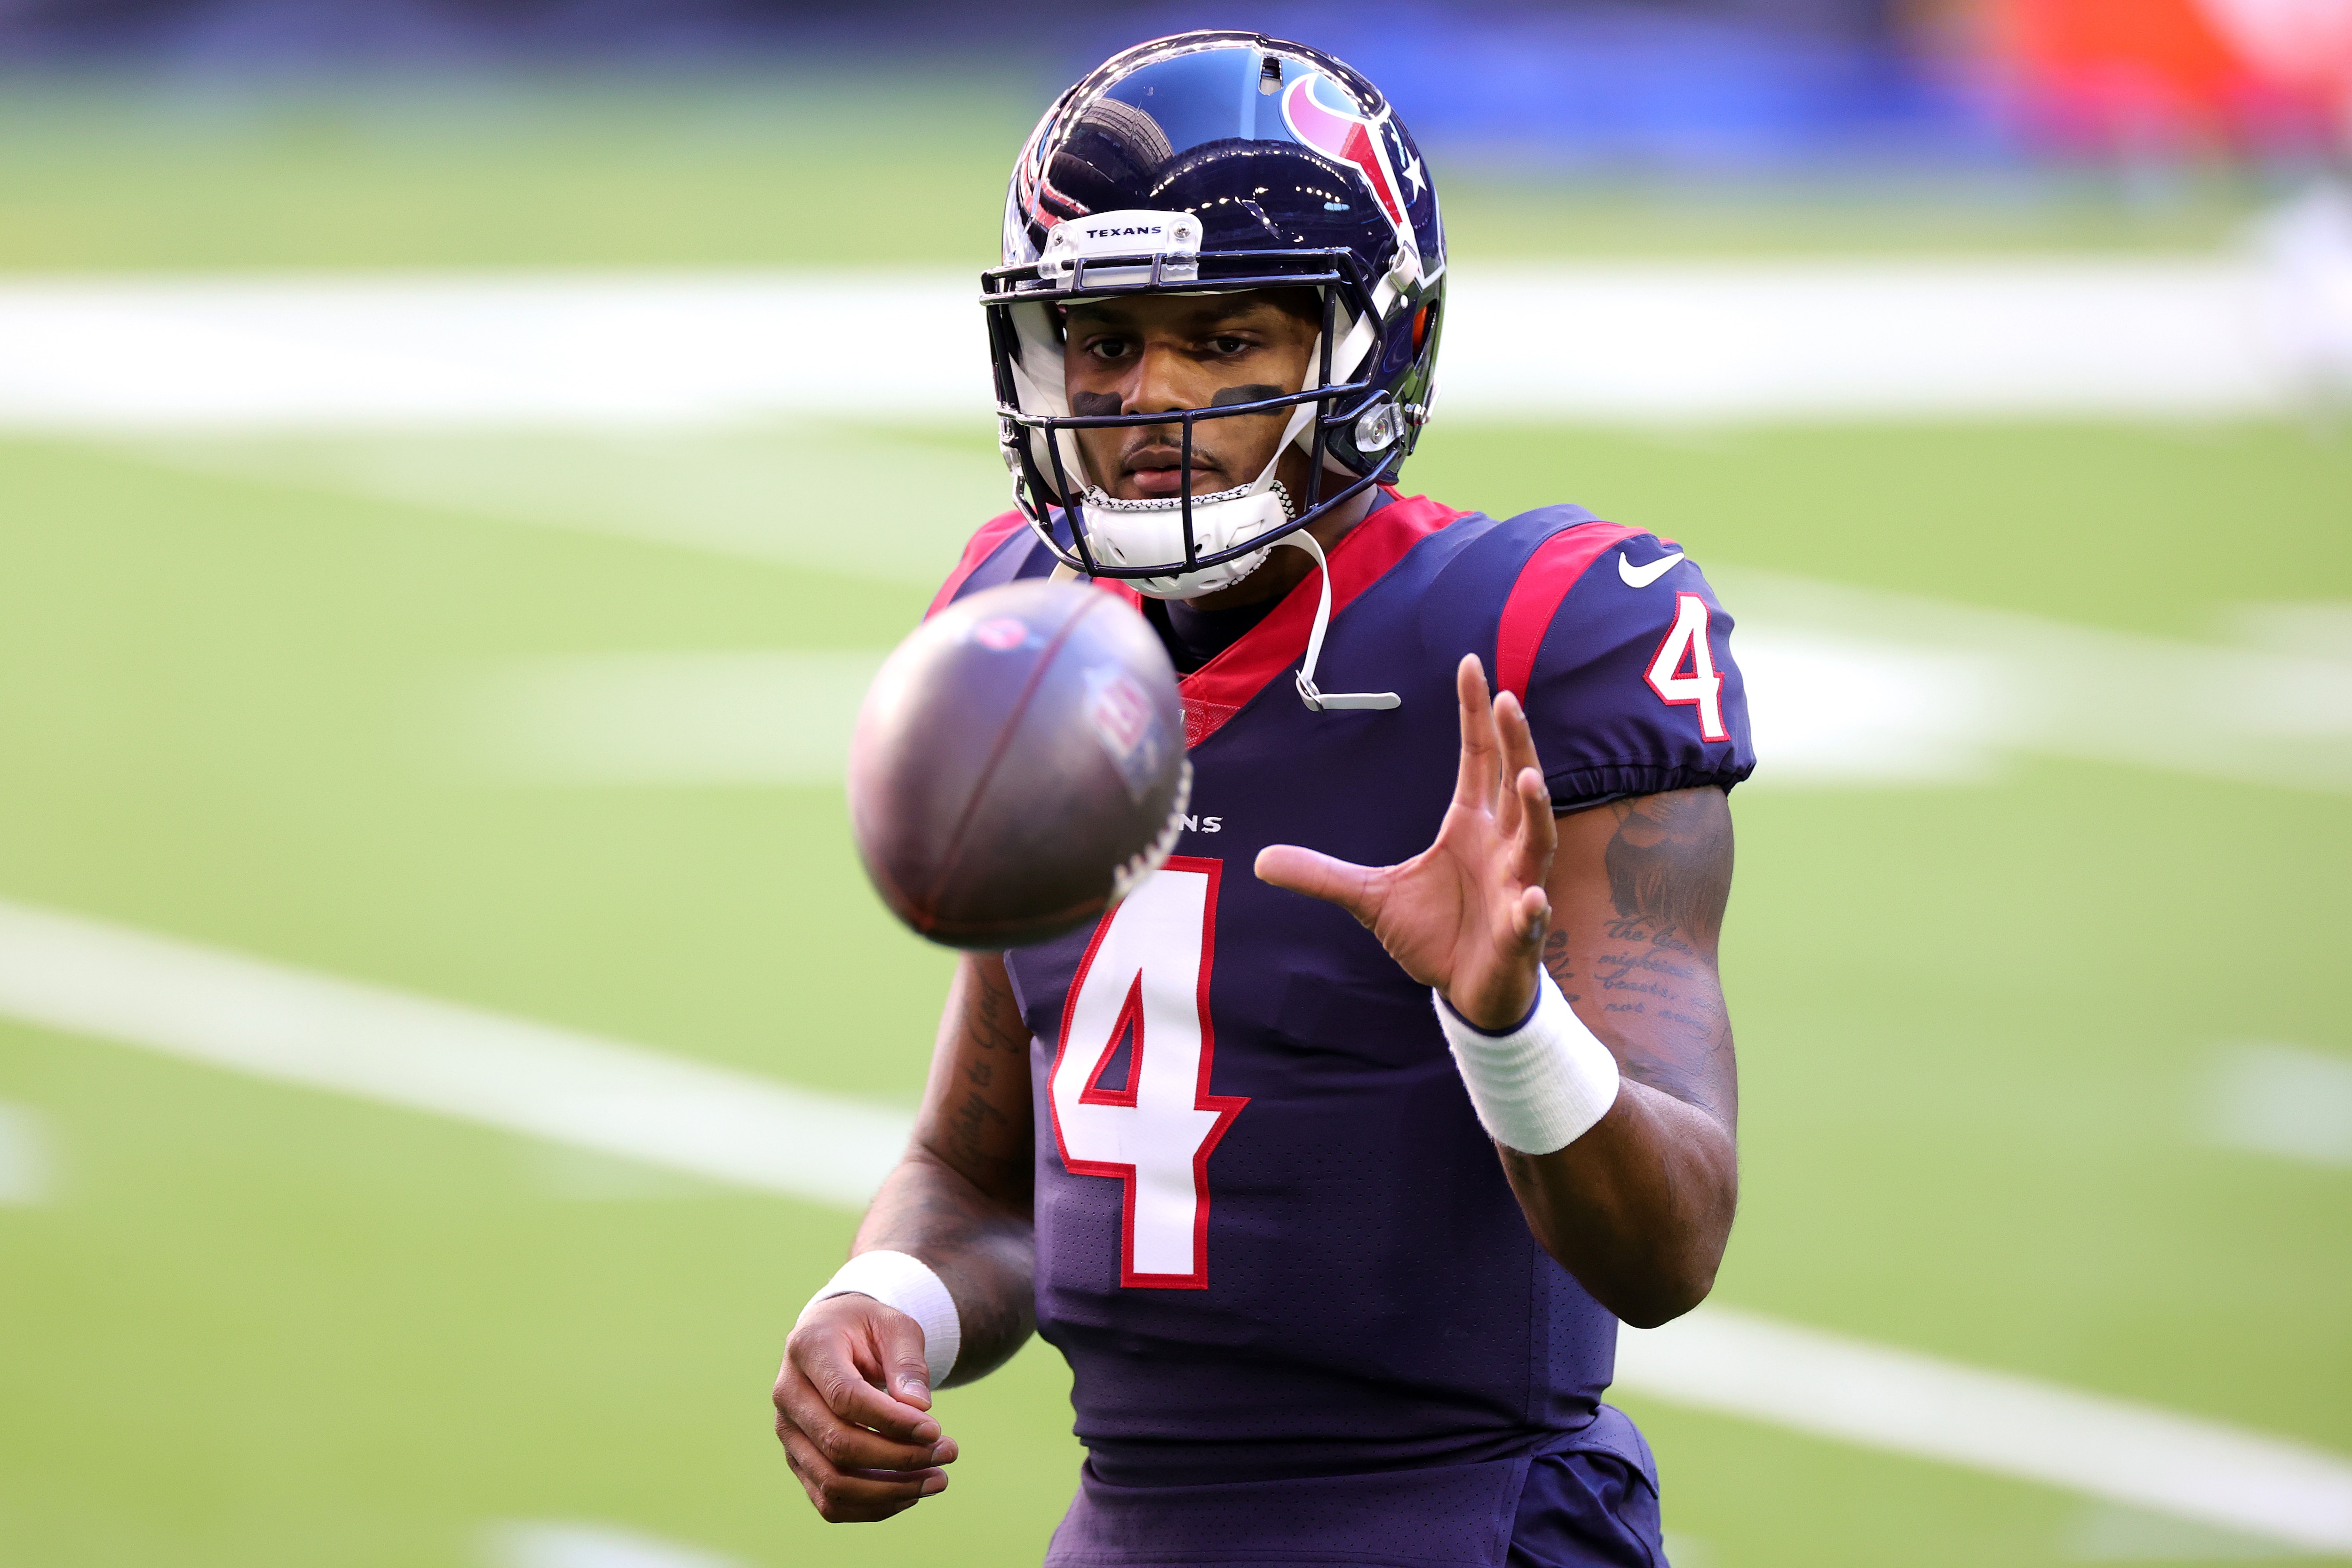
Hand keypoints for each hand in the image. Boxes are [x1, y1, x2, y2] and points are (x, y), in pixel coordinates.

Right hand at [773, 1295, 956, 1521]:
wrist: (834, 1334)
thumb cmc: (867, 1328)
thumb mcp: (895, 1325)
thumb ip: (908, 1363)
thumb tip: (920, 1409)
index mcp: (808, 1349)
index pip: (846, 1398)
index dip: (893, 1422)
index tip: (936, 1430)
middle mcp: (788, 1394)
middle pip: (839, 1445)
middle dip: (900, 1458)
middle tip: (948, 1453)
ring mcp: (788, 1433)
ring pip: (832, 1483)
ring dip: (890, 1491)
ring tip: (938, 1479)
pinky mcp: (797, 1460)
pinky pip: (829, 1501)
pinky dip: (872, 1507)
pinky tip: (910, 1492)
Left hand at [1256, 654, 1555, 1029]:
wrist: (1466, 991)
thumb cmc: (1434, 934)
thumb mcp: (1368, 898)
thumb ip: (1322, 875)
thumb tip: (1260, 860)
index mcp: (1469, 826)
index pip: (1478, 759)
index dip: (1476, 715)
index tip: (1474, 666)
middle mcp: (1500, 846)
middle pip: (1513, 784)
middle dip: (1515, 744)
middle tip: (1508, 699)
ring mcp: (1515, 887)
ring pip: (1534, 840)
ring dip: (1534, 810)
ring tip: (1528, 779)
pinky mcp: (1519, 933)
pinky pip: (1529, 916)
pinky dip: (1530, 908)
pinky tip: (1530, 899)